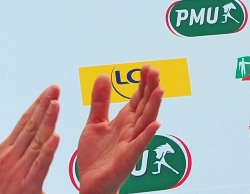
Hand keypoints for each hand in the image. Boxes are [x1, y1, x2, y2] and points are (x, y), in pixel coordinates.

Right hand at [0, 86, 60, 193]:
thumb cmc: (5, 192)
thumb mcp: (8, 165)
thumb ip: (21, 148)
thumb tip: (37, 131)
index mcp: (6, 150)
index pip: (24, 122)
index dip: (38, 104)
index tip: (49, 90)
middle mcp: (11, 157)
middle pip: (31, 126)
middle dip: (44, 104)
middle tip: (55, 88)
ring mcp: (18, 170)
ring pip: (36, 140)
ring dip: (47, 120)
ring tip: (57, 103)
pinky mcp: (28, 184)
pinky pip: (40, 164)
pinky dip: (48, 150)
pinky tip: (56, 137)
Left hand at [75, 66, 163, 193]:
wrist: (90, 184)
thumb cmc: (96, 157)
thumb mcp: (94, 123)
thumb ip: (100, 101)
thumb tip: (103, 75)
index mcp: (124, 121)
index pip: (138, 98)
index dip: (143, 83)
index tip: (147, 67)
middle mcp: (131, 130)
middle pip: (144, 106)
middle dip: (150, 88)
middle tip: (155, 71)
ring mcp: (131, 143)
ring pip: (146, 121)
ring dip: (154, 106)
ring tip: (159, 90)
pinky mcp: (127, 158)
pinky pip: (139, 145)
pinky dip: (147, 135)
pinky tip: (155, 124)